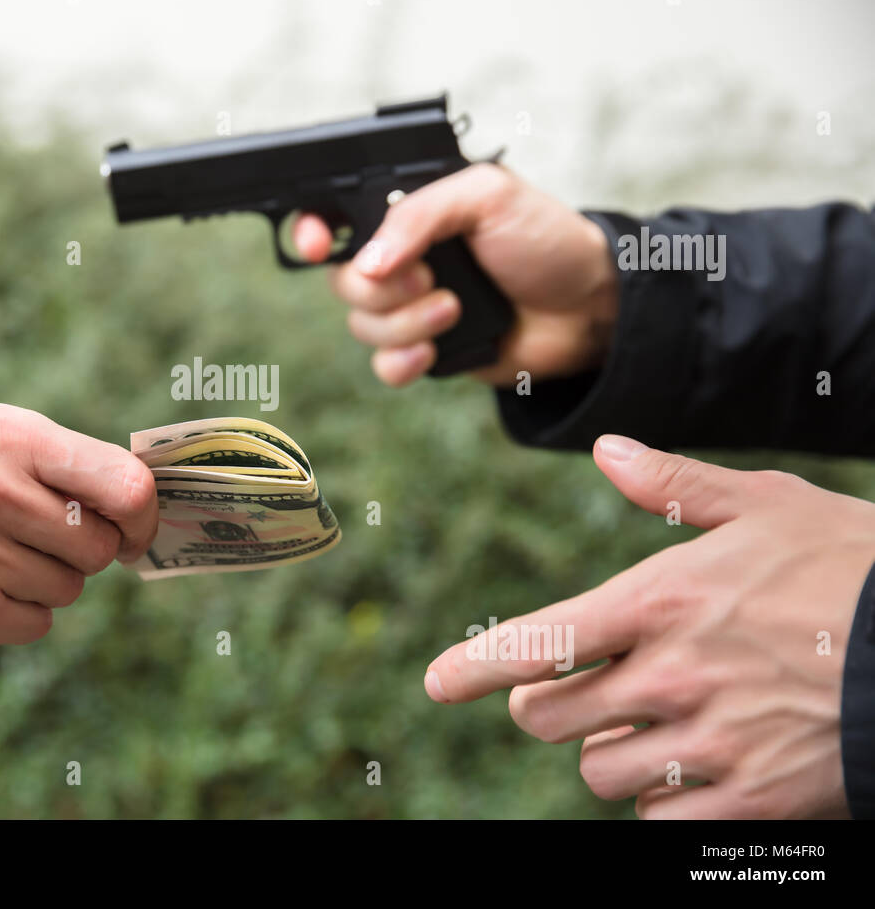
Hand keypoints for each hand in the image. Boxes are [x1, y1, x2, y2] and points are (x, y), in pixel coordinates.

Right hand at [0, 403, 157, 660]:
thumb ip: (49, 460)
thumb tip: (137, 504)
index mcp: (3, 437)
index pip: (123, 483)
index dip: (144, 513)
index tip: (135, 527)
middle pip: (99, 546)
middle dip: (83, 548)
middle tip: (38, 537)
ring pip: (68, 589)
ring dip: (43, 580)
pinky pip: (34, 625)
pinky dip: (14, 614)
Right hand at [293, 164, 618, 386]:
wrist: (589, 306)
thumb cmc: (544, 238)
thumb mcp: (486, 196)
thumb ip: (419, 215)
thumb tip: (366, 261)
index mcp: (405, 214)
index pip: (333, 217)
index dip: (310, 231)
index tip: (318, 245)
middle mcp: (399, 260)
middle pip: (341, 281)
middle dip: (384, 286)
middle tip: (433, 275)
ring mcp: (409, 308)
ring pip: (362, 326)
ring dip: (407, 322)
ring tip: (456, 308)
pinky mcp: (424, 350)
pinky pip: (383, 365)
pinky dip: (404, 360)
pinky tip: (435, 350)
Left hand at [424, 435, 874, 817]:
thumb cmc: (852, 567)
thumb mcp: (768, 506)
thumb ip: (675, 486)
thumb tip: (607, 450)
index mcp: (661, 600)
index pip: (537, 641)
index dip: (474, 666)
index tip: (437, 683)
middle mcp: (671, 677)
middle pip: (546, 716)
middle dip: (547, 703)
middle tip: (578, 689)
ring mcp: (709, 746)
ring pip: (598, 771)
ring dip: (609, 751)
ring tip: (654, 723)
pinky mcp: (749, 803)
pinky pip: (658, 820)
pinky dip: (663, 799)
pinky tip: (696, 765)